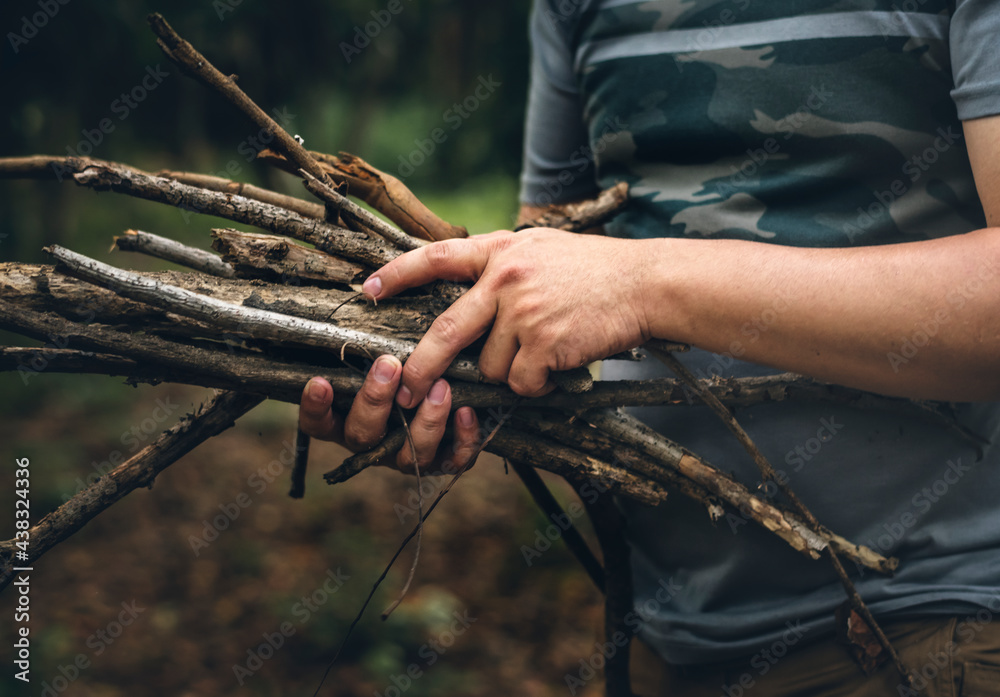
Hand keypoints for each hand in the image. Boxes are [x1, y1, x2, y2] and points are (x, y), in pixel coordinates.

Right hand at [297, 355, 480, 473]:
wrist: (467, 386)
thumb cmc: (412, 359)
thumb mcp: (388, 348)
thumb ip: (371, 339)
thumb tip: (365, 290)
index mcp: (348, 417)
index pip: (318, 422)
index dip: (314, 408)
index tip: (318, 381)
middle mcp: (374, 441)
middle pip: (361, 434)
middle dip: (374, 400)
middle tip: (389, 366)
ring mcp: (407, 454)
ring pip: (408, 454)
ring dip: (425, 420)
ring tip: (442, 387)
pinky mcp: (444, 460)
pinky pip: (452, 460)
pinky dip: (461, 438)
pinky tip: (466, 411)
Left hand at [362, 228, 653, 405]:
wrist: (645, 283)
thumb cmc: (595, 270)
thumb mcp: (541, 249)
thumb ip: (501, 265)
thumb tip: (466, 293)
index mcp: (500, 251)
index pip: (436, 258)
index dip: (398, 274)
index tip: (367, 290)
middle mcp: (505, 278)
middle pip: (446, 330)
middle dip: (422, 367)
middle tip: (406, 392)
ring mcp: (523, 310)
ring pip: (491, 366)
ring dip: (513, 372)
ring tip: (545, 352)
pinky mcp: (544, 342)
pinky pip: (522, 382)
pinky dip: (537, 384)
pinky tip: (559, 365)